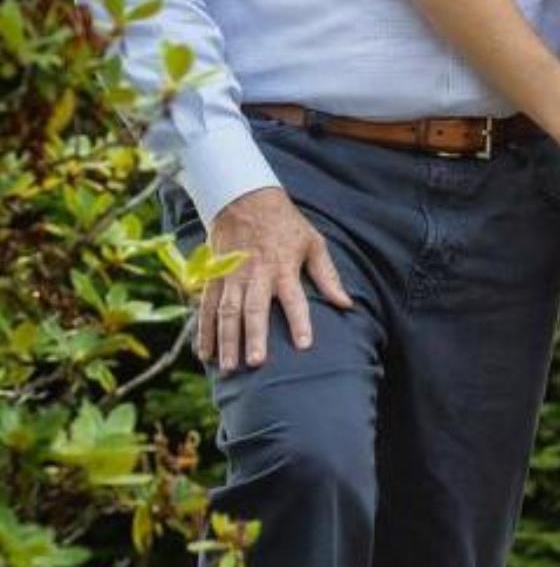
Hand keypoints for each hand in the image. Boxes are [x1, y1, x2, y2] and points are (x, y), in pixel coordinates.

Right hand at [198, 186, 352, 372]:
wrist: (244, 198)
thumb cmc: (286, 224)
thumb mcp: (313, 243)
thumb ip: (328, 276)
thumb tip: (347, 304)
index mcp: (283, 267)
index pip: (294, 299)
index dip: (300, 322)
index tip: (304, 346)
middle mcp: (256, 274)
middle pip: (253, 310)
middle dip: (254, 337)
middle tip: (255, 364)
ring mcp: (232, 276)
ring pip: (226, 312)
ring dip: (226, 341)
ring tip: (227, 368)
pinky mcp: (214, 277)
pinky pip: (206, 307)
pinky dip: (204, 330)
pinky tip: (204, 353)